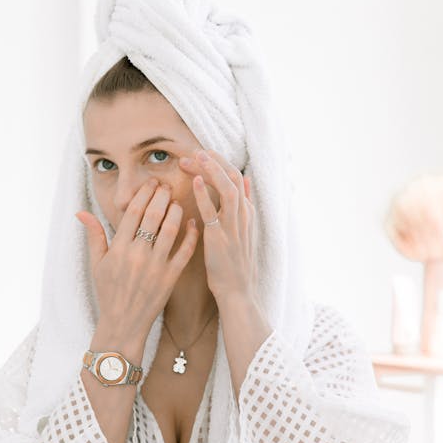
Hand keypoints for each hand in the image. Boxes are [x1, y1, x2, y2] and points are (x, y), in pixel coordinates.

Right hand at [75, 178, 199, 339]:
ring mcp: (156, 266)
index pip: (133, 212)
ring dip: (176, 211)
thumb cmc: (108, 293)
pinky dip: (191, 235)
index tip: (151, 183)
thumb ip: (94, 235)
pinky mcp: (171, 277)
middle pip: (153, 216)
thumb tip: (81, 212)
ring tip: (177, 201)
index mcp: (119, 248)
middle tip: (167, 185)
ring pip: (171, 230)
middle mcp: (138, 254)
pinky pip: (184, 251)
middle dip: (162, 196)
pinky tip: (193, 222)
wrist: (123, 324)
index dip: (144, 193)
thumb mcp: (97, 264)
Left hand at [179, 149, 258, 301]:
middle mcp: (243, 216)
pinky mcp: (220, 238)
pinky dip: (205, 195)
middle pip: (233, 178)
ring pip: (227, 189)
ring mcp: (233, 226)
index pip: (237, 178)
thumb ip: (242, 205)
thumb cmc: (234, 264)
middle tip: (195, 151)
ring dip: (212, 171)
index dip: (220, 163)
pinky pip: (214, 212)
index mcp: (247, 213)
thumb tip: (246, 180)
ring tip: (196, 157)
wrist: (237, 292)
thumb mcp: (243, 231)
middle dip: (214, 162)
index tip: (204, 154)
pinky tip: (196, 181)